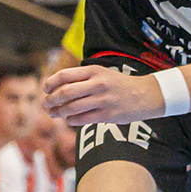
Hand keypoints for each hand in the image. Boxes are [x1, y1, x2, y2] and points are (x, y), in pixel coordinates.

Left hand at [41, 65, 159, 126]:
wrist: (144, 95)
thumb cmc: (118, 84)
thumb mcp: (101, 73)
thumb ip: (81, 77)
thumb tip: (55, 88)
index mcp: (94, 70)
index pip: (64, 75)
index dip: (50, 83)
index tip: (45, 89)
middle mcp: (98, 84)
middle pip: (65, 92)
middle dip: (51, 100)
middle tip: (46, 104)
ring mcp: (103, 100)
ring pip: (71, 108)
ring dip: (58, 112)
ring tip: (54, 113)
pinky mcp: (108, 115)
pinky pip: (82, 119)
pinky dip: (71, 120)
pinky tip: (68, 119)